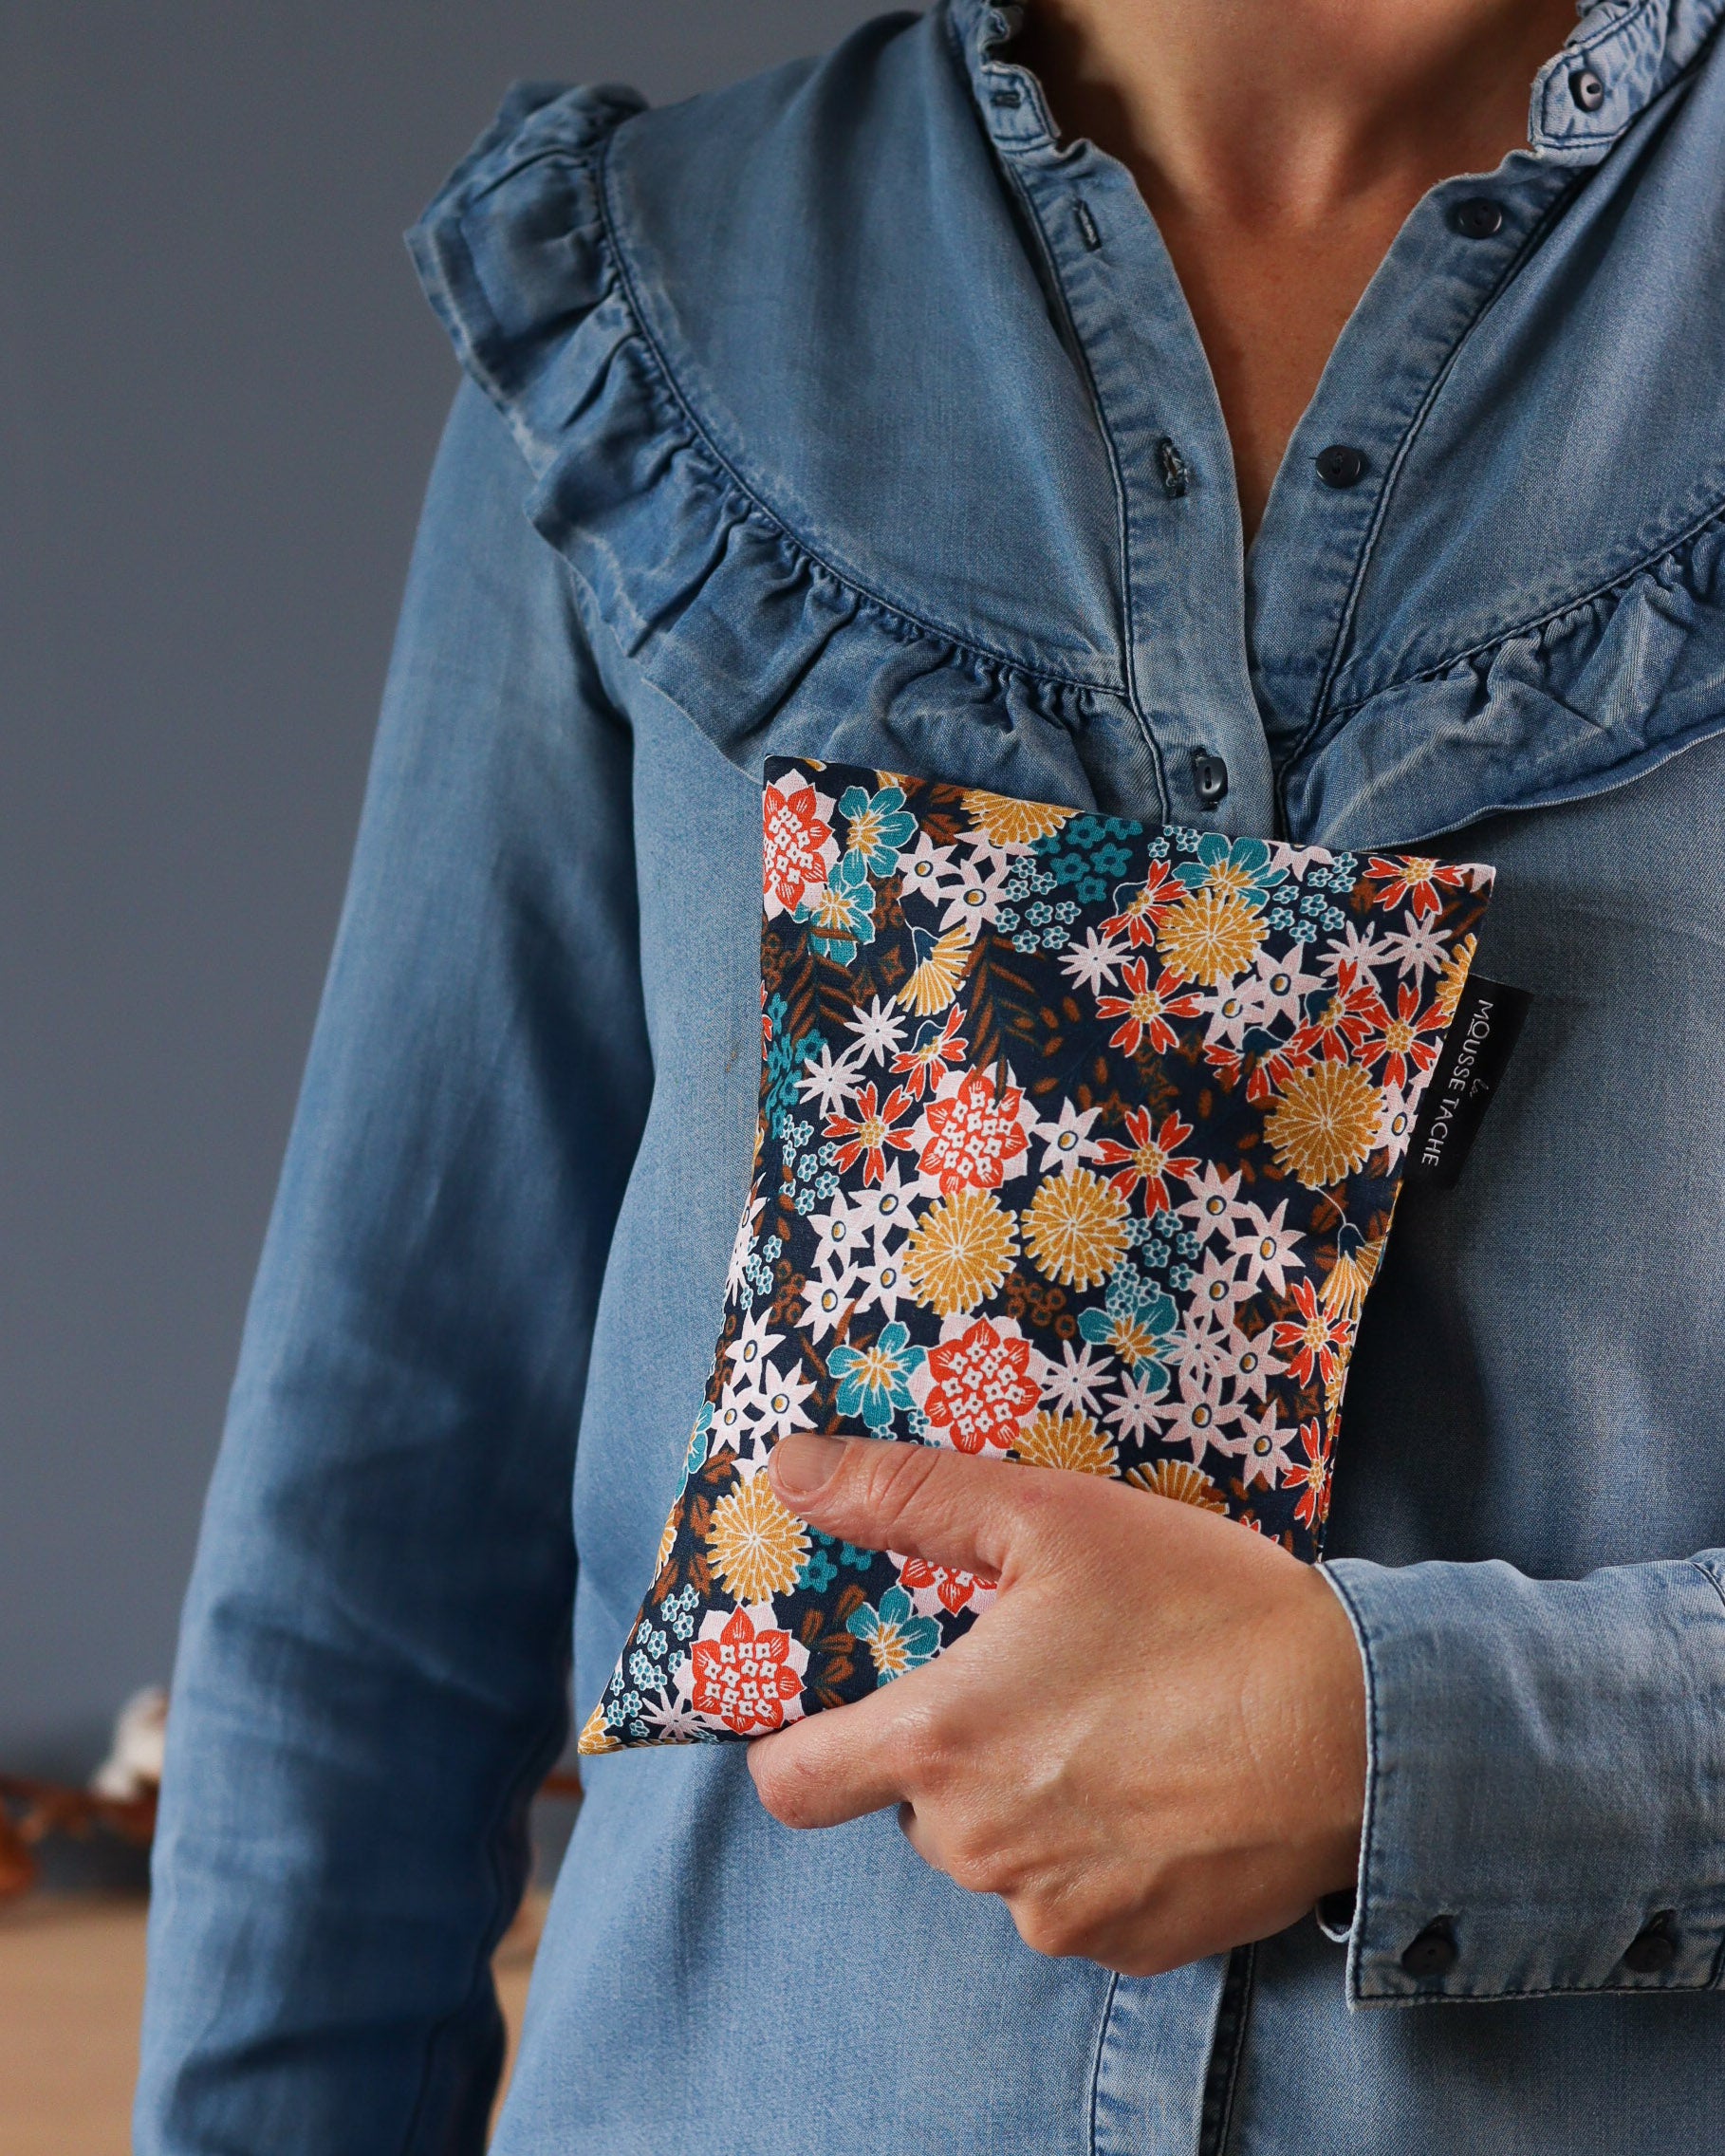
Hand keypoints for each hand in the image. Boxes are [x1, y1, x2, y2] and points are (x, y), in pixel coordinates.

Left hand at [747, 1432, 1366, 1976]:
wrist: (1357, 1728)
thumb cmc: (1201, 1612)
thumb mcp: (1049, 1517)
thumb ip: (905, 1496)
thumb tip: (791, 1474)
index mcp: (941, 1743)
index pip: (792, 1786)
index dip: (799, 1745)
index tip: (845, 1707)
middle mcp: (978, 1846)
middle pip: (910, 1806)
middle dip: (951, 1749)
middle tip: (1036, 1678)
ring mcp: (1054, 1910)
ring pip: (995, 1852)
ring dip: (1026, 1799)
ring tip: (1115, 1722)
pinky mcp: (1129, 1946)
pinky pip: (1073, 1899)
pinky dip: (1096, 1850)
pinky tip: (1161, 1782)